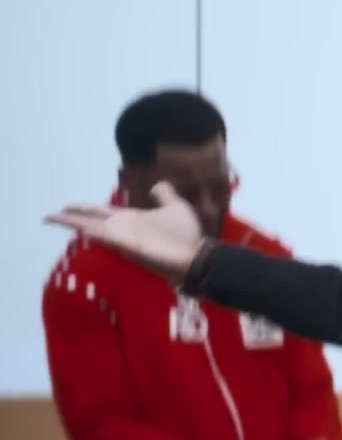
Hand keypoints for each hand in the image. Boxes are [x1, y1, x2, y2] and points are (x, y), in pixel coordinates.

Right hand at [44, 182, 202, 281]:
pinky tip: (82, 230)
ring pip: (93, 229)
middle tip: (48, 216)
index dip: (84, 209)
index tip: (66, 206)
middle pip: (90, 221)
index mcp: (131, 219)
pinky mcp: (130, 248)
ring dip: (75, 224)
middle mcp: (123, 230)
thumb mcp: (175, 207)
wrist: (195, 255)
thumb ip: (164, 195)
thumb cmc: (185, 234)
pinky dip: (96, 234)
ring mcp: (124, 239)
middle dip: (70, 218)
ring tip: (55, 218)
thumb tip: (156, 184)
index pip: (101, 212)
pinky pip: (109, 239)